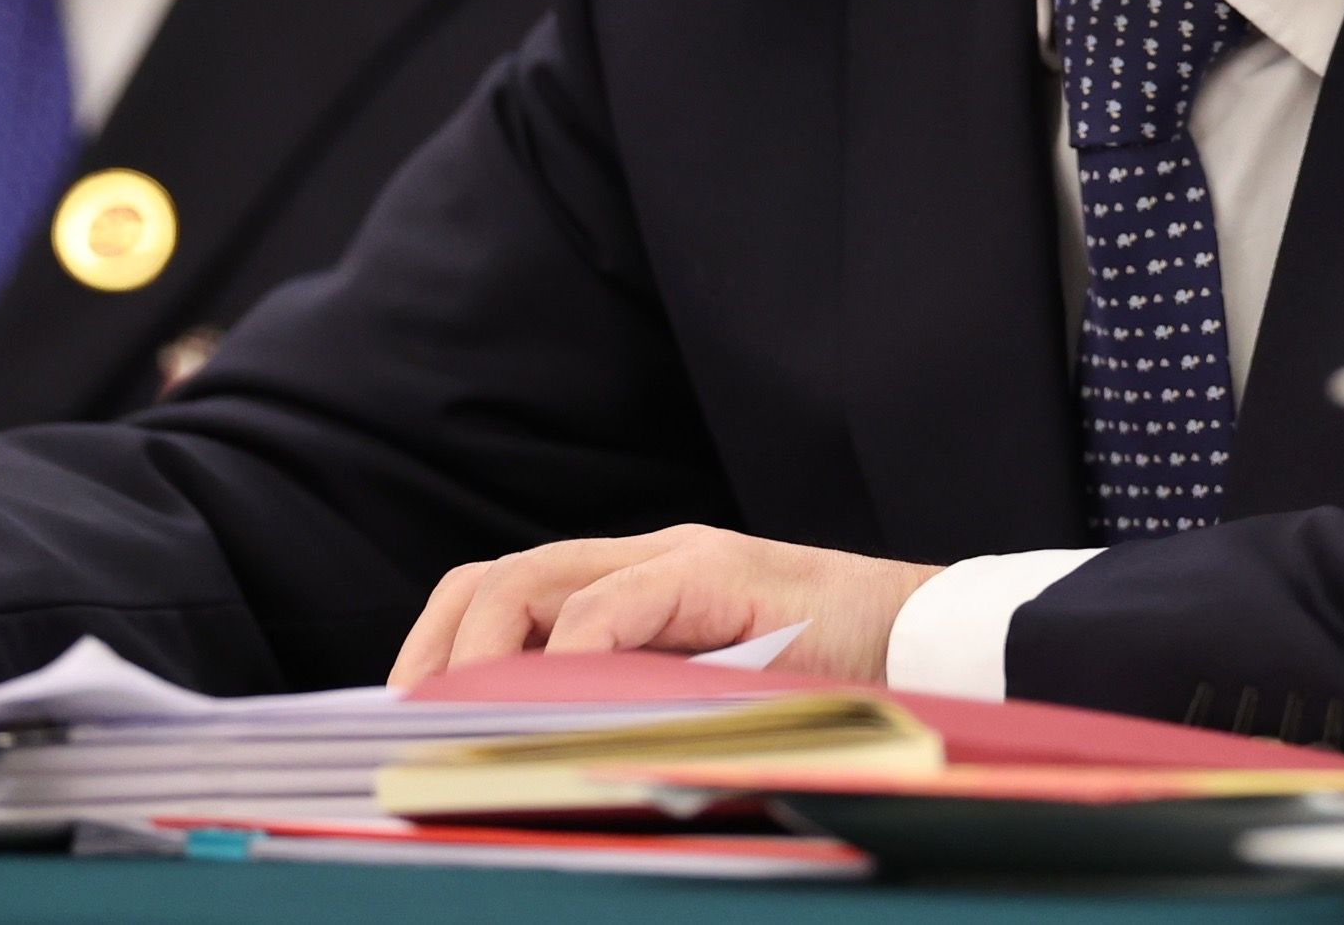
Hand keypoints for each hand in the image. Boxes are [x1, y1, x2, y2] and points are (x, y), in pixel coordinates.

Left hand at [391, 525, 940, 684]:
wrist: (941, 646)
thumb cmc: (837, 696)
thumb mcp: (711, 712)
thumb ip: (637, 721)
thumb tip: (541, 784)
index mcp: (634, 594)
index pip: (504, 598)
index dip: (439, 653)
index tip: (402, 728)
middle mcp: (644, 563)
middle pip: (495, 581)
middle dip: (435, 653)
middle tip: (410, 732)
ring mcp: (679, 561)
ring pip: (533, 581)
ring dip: (480, 655)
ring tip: (459, 721)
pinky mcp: (718, 573)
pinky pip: (614, 602)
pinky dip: (569, 652)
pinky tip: (553, 703)